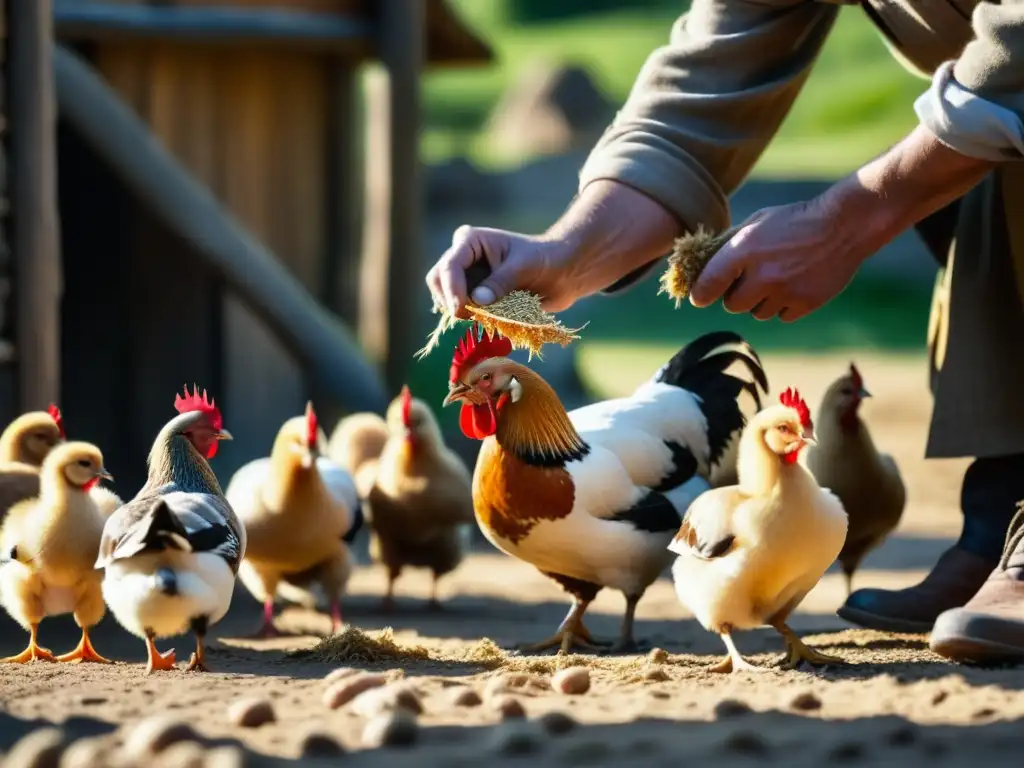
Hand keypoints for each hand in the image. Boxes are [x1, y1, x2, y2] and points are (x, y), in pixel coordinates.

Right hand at [426, 225, 580, 317]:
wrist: (560, 272)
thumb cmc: (545, 260)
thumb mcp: (524, 267)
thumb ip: (501, 282)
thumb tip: (477, 300)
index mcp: (470, 241)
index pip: (449, 267)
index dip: (452, 290)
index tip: (462, 310)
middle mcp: (462, 257)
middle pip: (437, 280)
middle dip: (449, 300)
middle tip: (470, 316)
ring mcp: (466, 277)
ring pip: (445, 298)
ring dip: (463, 311)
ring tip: (489, 313)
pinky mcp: (473, 295)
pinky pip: (461, 311)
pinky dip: (473, 318)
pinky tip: (492, 317)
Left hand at [687, 196, 876, 321]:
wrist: (844, 225)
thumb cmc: (796, 220)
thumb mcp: (758, 222)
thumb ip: (733, 244)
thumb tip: (709, 265)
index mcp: (744, 250)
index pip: (707, 285)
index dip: (700, 293)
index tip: (700, 297)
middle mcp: (761, 275)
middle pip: (732, 305)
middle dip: (736, 295)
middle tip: (748, 281)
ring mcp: (784, 292)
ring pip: (757, 313)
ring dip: (760, 302)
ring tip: (776, 280)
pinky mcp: (805, 303)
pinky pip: (781, 315)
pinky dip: (783, 306)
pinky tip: (793, 285)